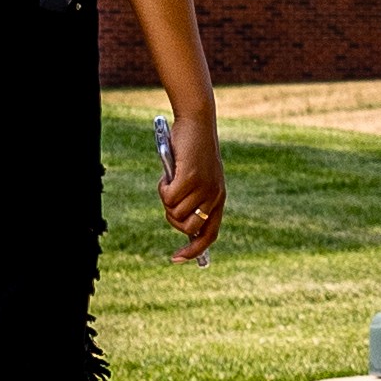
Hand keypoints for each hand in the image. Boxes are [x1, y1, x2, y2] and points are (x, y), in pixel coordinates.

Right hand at [159, 104, 223, 262]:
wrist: (197, 122)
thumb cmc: (191, 149)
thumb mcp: (194, 177)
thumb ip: (190, 197)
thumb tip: (177, 219)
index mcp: (218, 199)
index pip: (209, 236)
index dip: (194, 251)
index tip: (176, 258)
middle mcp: (214, 196)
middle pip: (187, 227)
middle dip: (172, 217)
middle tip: (168, 199)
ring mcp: (204, 188)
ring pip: (174, 211)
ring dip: (166, 197)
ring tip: (170, 179)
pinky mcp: (191, 177)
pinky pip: (168, 197)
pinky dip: (162, 187)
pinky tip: (168, 173)